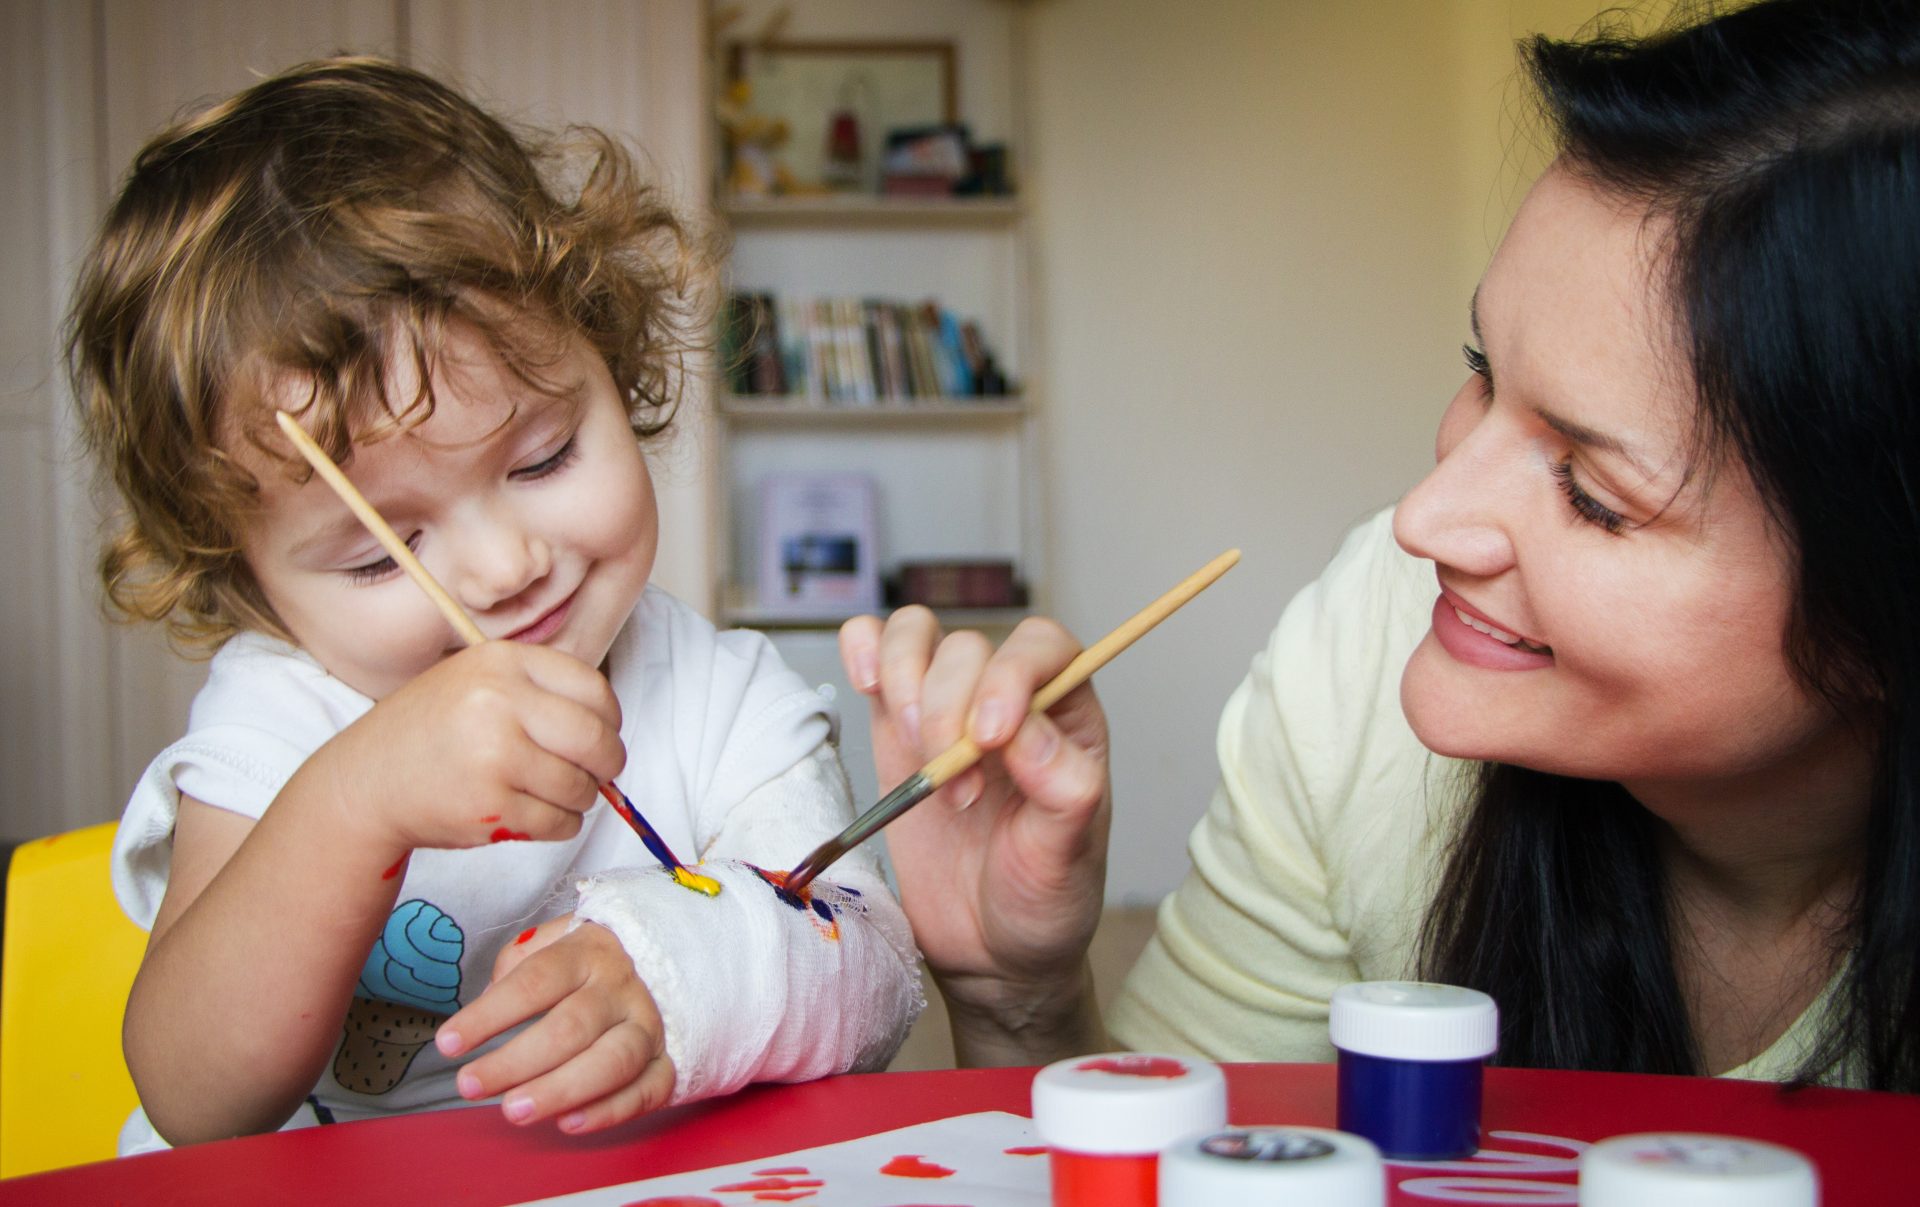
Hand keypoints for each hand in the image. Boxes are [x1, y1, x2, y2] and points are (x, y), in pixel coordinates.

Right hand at [300, 641, 625, 860]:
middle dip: (607, 763)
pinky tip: (533, 816)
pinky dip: (559, 825)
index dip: (608, 719)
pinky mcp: (492, 807)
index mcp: (502, 662)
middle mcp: (499, 702)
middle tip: (598, 774)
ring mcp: (496, 755)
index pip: (594, 689)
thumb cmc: (430, 733)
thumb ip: (538, 692)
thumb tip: (609, 729)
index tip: (602, 735)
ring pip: (582, 786)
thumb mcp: (477, 683)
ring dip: (580, 799)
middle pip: (597, 739)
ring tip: (551, 794)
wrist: (365, 783)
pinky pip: (560, 822)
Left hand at [436, 916, 674, 1132]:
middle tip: (470, 1085)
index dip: (489, 1014)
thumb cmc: (590, 960)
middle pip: (569, 1027)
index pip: (535, 981)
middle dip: (515, 1061)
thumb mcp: (554, 940)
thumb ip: (518, 965)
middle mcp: (621, 988)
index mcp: (588, 952)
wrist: (671, 958)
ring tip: (513, 1111)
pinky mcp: (668, 1060)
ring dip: (560, 1090)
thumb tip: (486, 1003)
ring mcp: (650, 1025)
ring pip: (611, 1061)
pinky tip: (569, 1123)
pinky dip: (610, 1111)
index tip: (448, 1043)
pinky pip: (646, 1090)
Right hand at [839, 609, 1111, 1051]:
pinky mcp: (894, 724)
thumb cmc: (1043, 898)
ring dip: (905, 689)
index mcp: (1069, 713)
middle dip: (948, 716)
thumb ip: (1063, 790)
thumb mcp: (1069, 856)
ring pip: (916, 637)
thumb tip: (1028, 733)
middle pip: (968, 649)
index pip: (1042, 647)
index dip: (1009, 676)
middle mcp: (1008, 695)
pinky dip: (864, 651)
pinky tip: (869, 686)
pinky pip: (874, 650)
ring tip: (921, 767)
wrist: (990, 949)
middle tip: (960, 797)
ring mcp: (945, 705)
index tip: (987, 739)